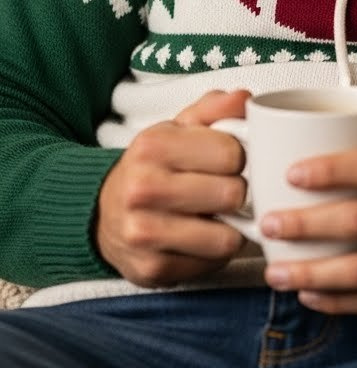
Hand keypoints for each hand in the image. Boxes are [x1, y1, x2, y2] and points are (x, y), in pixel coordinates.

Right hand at [94, 89, 250, 286]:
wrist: (102, 212)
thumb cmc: (153, 167)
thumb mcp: (177, 129)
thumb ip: (214, 109)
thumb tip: (244, 98)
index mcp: (152, 146)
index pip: (232, 153)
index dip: (239, 158)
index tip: (228, 162)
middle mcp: (142, 189)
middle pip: (233, 195)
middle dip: (236, 194)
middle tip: (223, 192)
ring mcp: (143, 233)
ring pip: (227, 238)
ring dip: (230, 229)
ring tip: (216, 218)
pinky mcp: (151, 269)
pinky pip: (211, 265)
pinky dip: (213, 254)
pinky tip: (199, 239)